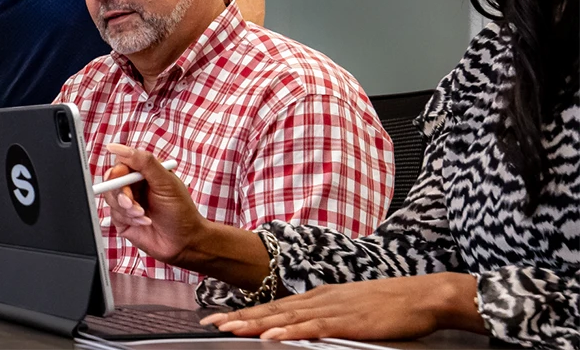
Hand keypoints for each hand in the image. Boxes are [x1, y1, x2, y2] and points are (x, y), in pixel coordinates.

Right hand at [102, 144, 207, 267]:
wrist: (184, 242)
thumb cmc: (181, 211)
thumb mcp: (166, 181)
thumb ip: (144, 162)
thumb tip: (119, 148)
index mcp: (145, 172)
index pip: (122, 163)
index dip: (118, 170)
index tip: (117, 176)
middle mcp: (135, 186)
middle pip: (113, 181)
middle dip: (122, 193)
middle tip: (132, 203)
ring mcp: (129, 203)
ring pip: (111, 198)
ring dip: (127, 208)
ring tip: (143, 214)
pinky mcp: (124, 220)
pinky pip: (114, 215)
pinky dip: (129, 219)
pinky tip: (145, 221)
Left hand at [200, 273, 484, 340]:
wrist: (420, 294)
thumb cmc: (389, 305)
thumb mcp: (350, 308)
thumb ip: (326, 315)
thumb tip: (304, 326)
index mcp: (318, 295)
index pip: (275, 305)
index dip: (247, 312)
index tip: (221, 318)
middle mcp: (319, 298)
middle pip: (272, 309)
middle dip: (240, 317)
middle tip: (210, 323)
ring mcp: (332, 308)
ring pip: (285, 317)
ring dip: (255, 324)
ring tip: (230, 328)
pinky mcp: (347, 321)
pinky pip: (313, 327)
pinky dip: (289, 332)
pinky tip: (271, 336)